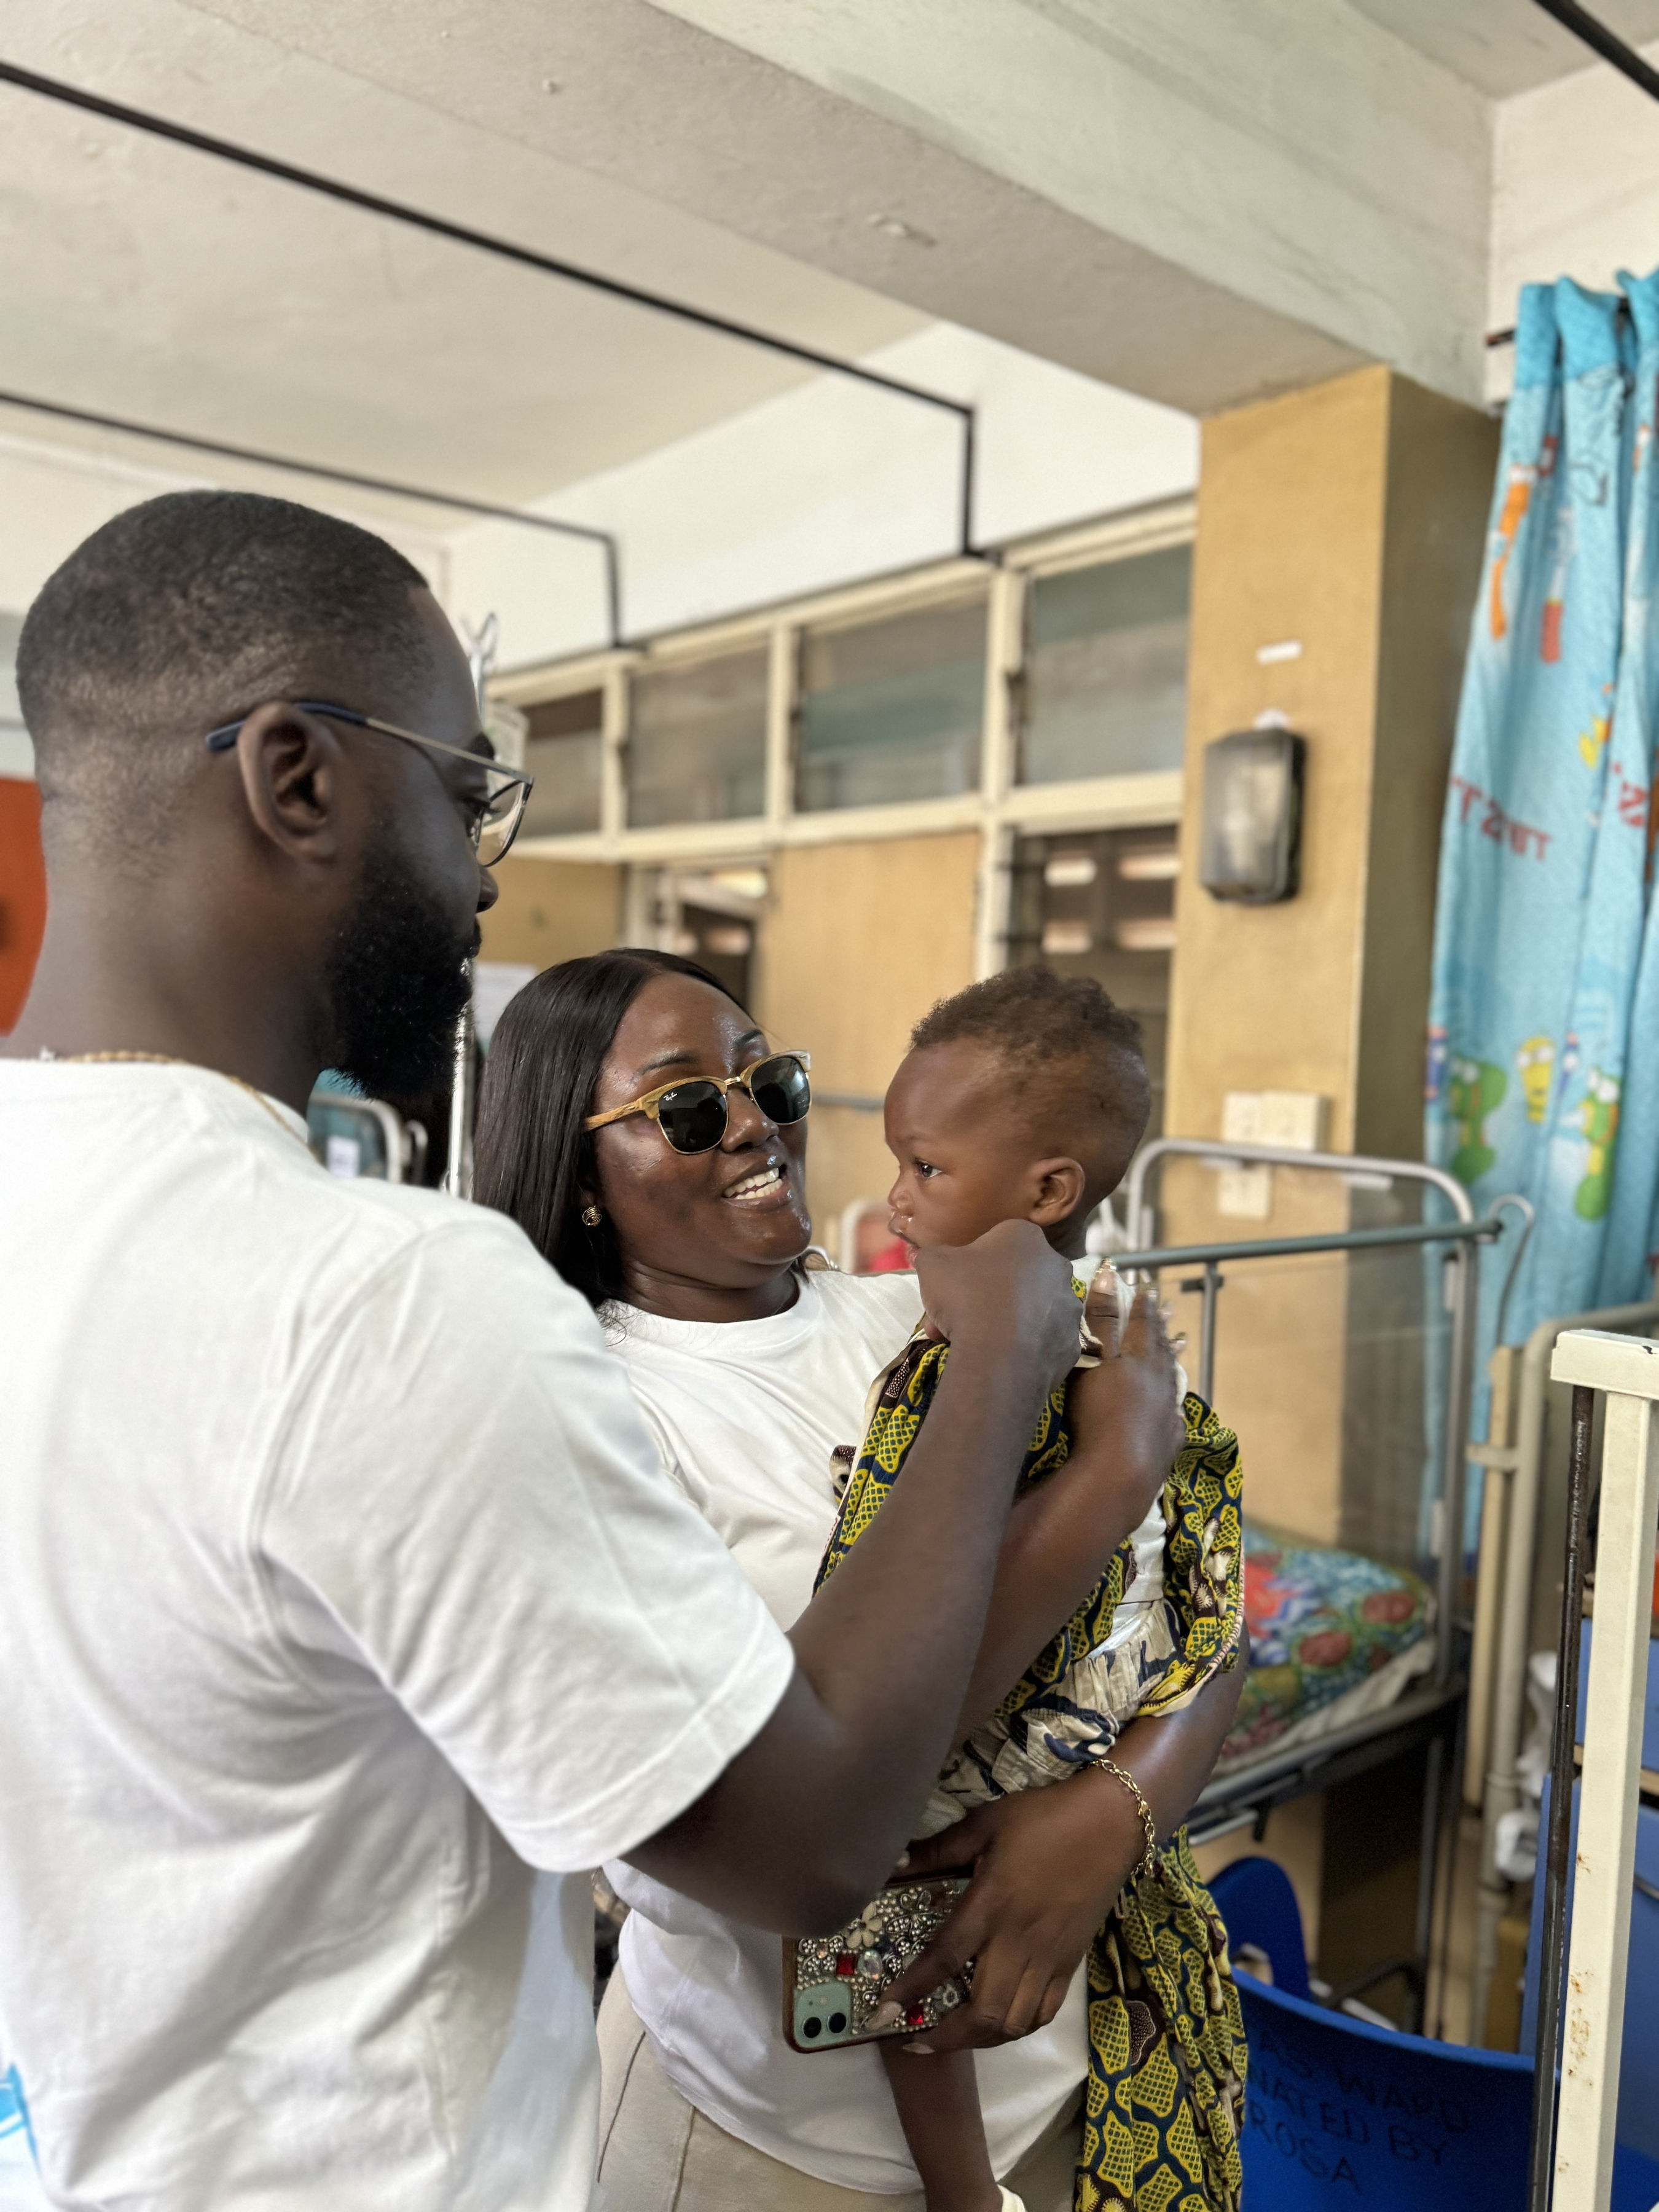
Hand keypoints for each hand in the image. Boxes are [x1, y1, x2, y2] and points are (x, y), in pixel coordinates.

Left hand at [873, 1769, 1146, 2053]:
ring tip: (953, 2037)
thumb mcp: (985, 1823)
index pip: (944, 1958)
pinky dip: (1017, 2029)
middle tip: (915, 2039)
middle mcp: (1018, 1942)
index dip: (911, 1989)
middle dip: (945, 2036)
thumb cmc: (1043, 1819)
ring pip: (1013, 2022)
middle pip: (982, 2011)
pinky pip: (1043, 2013)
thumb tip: (895, 1861)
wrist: (1110, 1824)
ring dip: (979, 2040)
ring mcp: (1048, 1958)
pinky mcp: (1070, 1964)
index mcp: (992, 1905)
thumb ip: (940, 1848)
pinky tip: (998, 2025)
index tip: (883, 2013)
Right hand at [913, 1221, 1076, 1393]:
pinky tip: (998, 1359)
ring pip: (1027, 1311)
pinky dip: (1021, 1347)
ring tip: (970, 1344)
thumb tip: (930, 1256)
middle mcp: (1056, 1266)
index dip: (966, 1266)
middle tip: (952, 1319)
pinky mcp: (1071, 1342)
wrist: (997, 1356)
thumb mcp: (932, 1264)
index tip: (948, 1289)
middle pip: (1011, 1278)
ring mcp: (1068, 1305)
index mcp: (1025, 1237)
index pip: (993, 1244)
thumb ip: (932, 1254)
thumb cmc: (965, 1295)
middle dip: (981, 1297)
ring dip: (1000, 1322)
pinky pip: (1039, 1341)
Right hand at [1066, 1281, 1184, 1514]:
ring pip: (1172, 1378)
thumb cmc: (1098, 1413)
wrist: (1120, 1471)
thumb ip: (1102, 1321)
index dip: (1142, 1306)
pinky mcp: (1169, 1440)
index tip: (1146, 1289)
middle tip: (1168, 1310)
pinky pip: (1174, 1414)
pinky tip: (1174, 1405)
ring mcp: (1167, 1412)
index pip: (1141, 1324)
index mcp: (1139, 1359)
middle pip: (1161, 1348)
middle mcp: (1159, 1381)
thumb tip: (1108, 1277)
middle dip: (1161, 1327)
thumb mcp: (1093, 1361)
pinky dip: (1173, 1403)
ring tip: (1180, 1344)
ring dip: (1172, 1359)